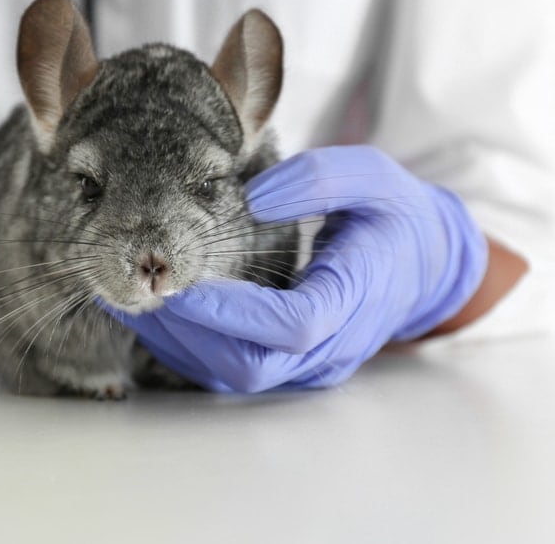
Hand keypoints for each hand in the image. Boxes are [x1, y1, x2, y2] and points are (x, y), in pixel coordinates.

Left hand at [112, 146, 488, 391]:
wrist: (422, 263)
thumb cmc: (394, 215)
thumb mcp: (373, 177)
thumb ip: (320, 178)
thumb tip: (253, 199)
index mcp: (358, 297)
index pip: (293, 326)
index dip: (234, 313)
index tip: (182, 282)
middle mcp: (333, 346)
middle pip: (253, 366)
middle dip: (189, 331)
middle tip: (140, 287)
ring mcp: (312, 365)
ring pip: (235, 377)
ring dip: (179, 343)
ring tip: (132, 297)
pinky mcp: (291, 368)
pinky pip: (232, 373)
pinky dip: (189, 348)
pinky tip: (157, 314)